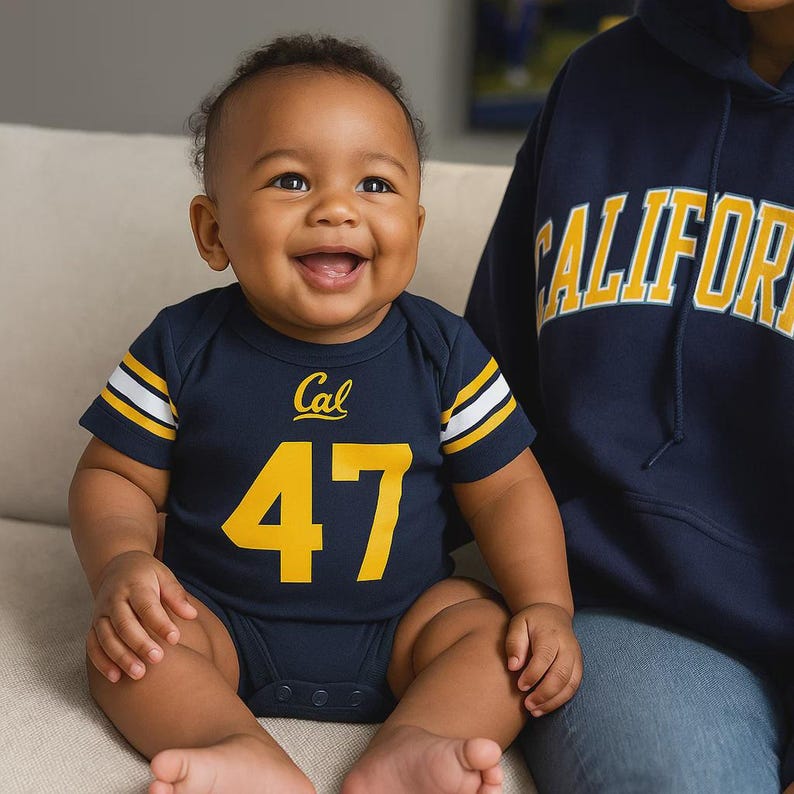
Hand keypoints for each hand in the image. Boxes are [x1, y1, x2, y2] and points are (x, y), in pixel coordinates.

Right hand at [87, 550, 196, 682]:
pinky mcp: (93, 626)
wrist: (118, 567)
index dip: (160, 623)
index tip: (175, 639)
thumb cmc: (147, 575)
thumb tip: (192, 614)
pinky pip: (92, 645)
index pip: (147, 606)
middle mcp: (114, 599)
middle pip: (124, 624)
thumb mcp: (164, 576)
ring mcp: (101, 613)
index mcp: (135, 585)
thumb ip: (176, 596)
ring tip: (139, 674)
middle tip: (157, 659)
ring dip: (121, 657)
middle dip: (140, 643)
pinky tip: (115, 677)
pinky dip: (101, 662)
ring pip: (106, 637)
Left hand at [506, 602, 582, 716]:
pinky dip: (560, 700)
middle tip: (527, 704)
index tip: (520, 686)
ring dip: (553, 701)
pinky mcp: (579, 667)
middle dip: (544, 693)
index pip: (545, 656)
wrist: (553, 615)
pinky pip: (573, 687)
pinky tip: (544, 707)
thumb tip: (513, 666)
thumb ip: (514, 643)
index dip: (533, 674)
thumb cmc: (531, 622)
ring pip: (570, 684)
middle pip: (561, 674)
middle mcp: (568, 647)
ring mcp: (576, 658)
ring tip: (534, 711)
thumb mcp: (518, 624)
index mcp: (551, 634)